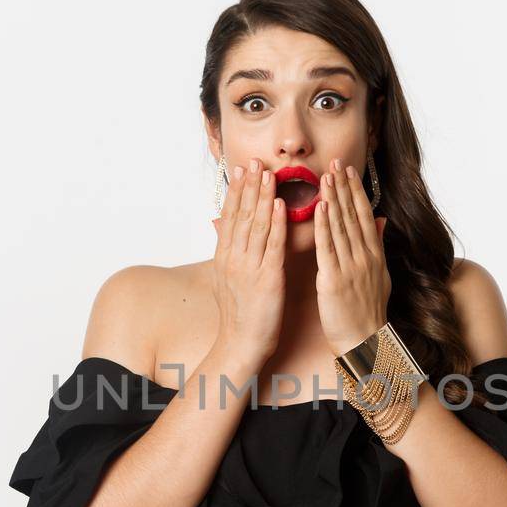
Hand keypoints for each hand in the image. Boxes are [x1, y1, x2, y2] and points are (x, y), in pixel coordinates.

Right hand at [210, 157, 287, 366]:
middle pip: (241, 215)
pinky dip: (277, 224)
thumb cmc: (239, 315)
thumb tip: (228, 235)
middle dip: (249, 186)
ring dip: (263, 197)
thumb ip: (231, 255)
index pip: (230, 216)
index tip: (242, 170)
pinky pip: (272, 246)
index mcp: (225, 257)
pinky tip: (281, 206)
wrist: (241, 344)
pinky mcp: (266, 279)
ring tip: (268, 174)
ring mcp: (249, 268)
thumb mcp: (227, 280)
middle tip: (255, 161)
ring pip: (256, 225)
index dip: (236, 191)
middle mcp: (233, 258)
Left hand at [314, 157, 389, 354]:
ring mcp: (350, 268)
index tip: (347, 170)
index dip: (355, 191)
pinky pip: (328, 248)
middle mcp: (364, 257)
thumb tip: (381, 220)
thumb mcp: (380, 276)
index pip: (363, 215)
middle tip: (335, 161)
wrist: (364, 341)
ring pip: (340, 226)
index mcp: (373, 255)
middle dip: (343, 187)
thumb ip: (378, 246)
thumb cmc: (368, 312)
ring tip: (325, 175)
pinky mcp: (334, 280)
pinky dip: (324, 225)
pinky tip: (320, 206)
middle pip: (352, 215)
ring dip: (333, 198)